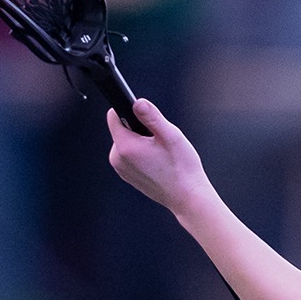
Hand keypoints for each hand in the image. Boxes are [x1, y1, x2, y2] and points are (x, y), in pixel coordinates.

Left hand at [107, 98, 212, 216]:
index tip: (146, 120)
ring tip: (160, 153)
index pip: (113, 116)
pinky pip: (129, 155)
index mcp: (126, 147)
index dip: (131, 112)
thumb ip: (152, 116)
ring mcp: (121, 169)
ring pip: (126, 142)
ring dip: (141, 142)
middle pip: (121, 129)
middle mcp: (118, 159)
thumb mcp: (171, 135)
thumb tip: (138, 102)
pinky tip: (157, 162)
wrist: (186, 196)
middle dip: (139, 129)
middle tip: (159, 141)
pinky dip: (141, 154)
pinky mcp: (127, 175)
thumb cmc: (182, 169)